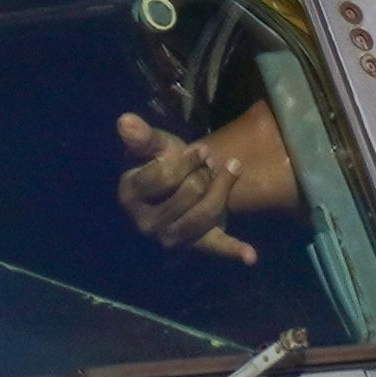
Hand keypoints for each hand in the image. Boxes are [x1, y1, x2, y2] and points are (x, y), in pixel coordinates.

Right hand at [115, 110, 291, 263]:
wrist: (175, 189)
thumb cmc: (161, 164)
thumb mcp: (154, 148)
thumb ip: (142, 136)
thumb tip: (125, 120)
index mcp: (130, 194)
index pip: (166, 176)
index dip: (189, 160)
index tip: (203, 150)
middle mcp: (145, 222)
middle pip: (191, 192)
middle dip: (205, 172)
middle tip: (210, 164)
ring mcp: (169, 238)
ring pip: (207, 212)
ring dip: (223, 188)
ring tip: (229, 172)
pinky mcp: (195, 246)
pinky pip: (215, 247)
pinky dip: (234, 251)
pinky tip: (250, 256)